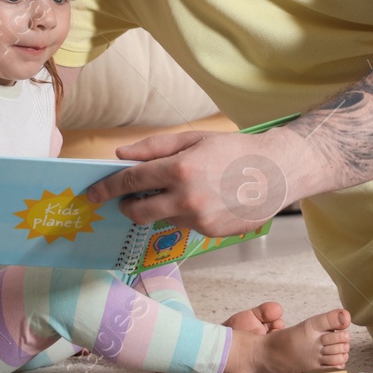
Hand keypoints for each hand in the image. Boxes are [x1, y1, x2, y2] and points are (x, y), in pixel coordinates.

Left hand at [85, 128, 299, 237]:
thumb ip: (154, 148)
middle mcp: (186, 199)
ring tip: (187, 191)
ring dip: (164, 209)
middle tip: (130, 200)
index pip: (130, 182)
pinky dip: (189, 215)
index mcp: (179, 169)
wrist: (278, 171)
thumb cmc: (236, 150)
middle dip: (128, 207)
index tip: (93, 193)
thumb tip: (120, 156)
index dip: (107, 188)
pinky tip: (209, 201)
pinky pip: (187, 227)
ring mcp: (200, 220)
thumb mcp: (194, 139)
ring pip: (164, 220)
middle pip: (137, 213)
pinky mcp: (212, 234)